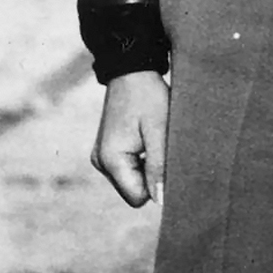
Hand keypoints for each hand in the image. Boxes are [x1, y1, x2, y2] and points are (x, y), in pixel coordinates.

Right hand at [92, 70, 170, 207]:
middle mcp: (101, 163)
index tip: (171, 164)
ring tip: (155, 140)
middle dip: (153, 175)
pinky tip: (149, 139)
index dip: (158, 186)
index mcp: (110, 160)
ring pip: (134, 179)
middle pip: (135, 190)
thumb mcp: (160, 131)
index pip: (138, 196)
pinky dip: (143, 159)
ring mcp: (103, 157)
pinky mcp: (108, 151)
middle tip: (164, 147)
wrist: (132, 72)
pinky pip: (130, 167)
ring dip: (149, 165)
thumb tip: (160, 200)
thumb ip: (159, 166)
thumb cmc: (149, 98)